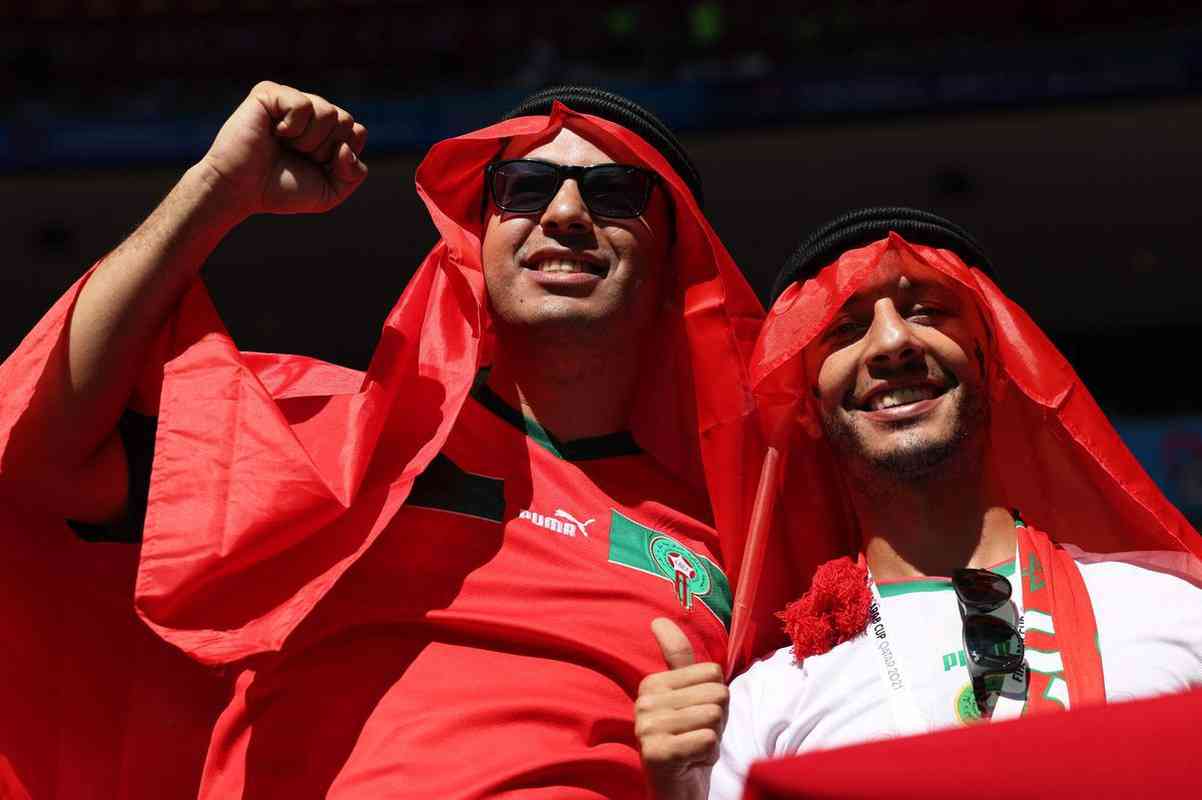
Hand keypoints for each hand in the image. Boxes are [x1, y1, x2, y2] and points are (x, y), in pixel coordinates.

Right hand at [197, 81, 368, 220]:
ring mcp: (290, 100)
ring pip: (328, 112)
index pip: (356, 131)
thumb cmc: (282, 189)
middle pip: (345, 120)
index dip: (342, 154)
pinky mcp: (270, 93)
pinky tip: (275, 133)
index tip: (317, 166)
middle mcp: (311, 112)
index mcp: (326, 131)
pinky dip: (292, 127)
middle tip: (297, 156)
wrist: (241, 190)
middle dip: (324, 149)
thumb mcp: (330, 192)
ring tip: (285, 146)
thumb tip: (347, 147)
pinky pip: (302, 104)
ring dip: (309, 140)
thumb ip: (354, 173)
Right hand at [635, 618, 728, 799]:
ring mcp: (648, 727)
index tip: (696, 716)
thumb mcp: (689, 696)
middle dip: (718, 721)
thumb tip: (658, 620)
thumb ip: (678, 658)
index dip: (716, 698)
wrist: (676, 789)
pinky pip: (707, 740)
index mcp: (652, 683)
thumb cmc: (688, 740)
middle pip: (716, 694)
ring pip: (713, 717)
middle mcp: (644, 701)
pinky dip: (708, 755)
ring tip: (694, 748)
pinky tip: (691, 762)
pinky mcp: (656, 753)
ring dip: (713, 739)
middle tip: (696, 735)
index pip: (712, 673)